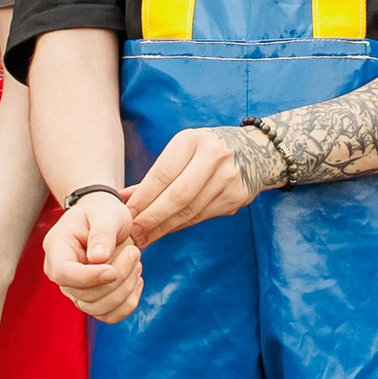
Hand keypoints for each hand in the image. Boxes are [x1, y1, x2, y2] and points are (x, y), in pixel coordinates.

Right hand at [45, 192, 143, 323]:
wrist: (105, 219)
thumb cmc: (103, 212)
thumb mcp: (105, 213)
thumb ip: (102, 233)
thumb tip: (98, 258)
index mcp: (57, 249)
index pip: (65, 274)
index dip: (90, 277)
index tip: (113, 269)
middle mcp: (61, 274)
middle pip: (86, 295)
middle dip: (118, 277)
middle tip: (134, 250)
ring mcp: (75, 290)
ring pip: (99, 309)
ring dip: (125, 289)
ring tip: (135, 261)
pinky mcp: (92, 300)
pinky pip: (109, 316)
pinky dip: (128, 302)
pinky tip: (136, 280)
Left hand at [124, 126, 280, 246]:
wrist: (255, 151)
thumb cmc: (205, 150)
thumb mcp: (181, 150)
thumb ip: (154, 175)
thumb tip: (122, 199)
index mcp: (193, 140)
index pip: (162, 174)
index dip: (143, 198)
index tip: (126, 215)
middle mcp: (214, 157)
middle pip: (177, 197)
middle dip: (152, 218)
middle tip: (133, 233)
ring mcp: (229, 178)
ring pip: (190, 211)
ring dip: (164, 228)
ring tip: (144, 237)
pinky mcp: (237, 197)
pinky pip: (202, 216)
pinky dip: (180, 226)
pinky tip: (165, 231)